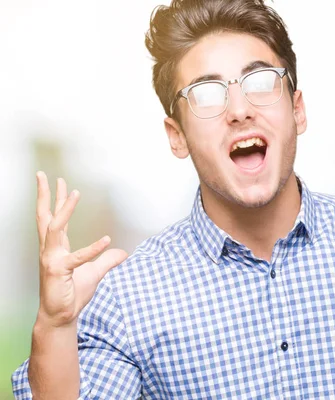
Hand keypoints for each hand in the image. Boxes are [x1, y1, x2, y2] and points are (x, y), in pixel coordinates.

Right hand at [35, 172, 127, 327]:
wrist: (61, 316)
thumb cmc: (72, 293)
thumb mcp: (95, 273)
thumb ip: (107, 260)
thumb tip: (122, 252)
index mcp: (56, 247)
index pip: (53, 218)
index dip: (56, 199)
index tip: (57, 181)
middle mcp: (50, 250)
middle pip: (44, 216)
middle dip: (44, 195)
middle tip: (42, 175)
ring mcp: (52, 259)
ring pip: (55, 228)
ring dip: (65, 210)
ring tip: (75, 193)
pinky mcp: (59, 271)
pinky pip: (77, 257)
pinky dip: (93, 249)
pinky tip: (107, 241)